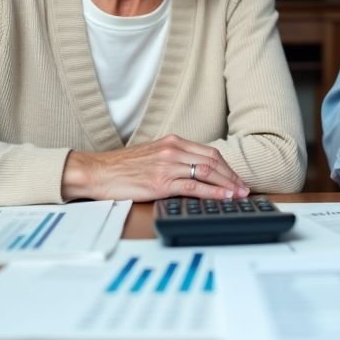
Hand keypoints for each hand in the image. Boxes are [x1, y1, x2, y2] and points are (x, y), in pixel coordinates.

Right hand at [61, 135, 248, 201]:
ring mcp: (167, 165)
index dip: (227, 166)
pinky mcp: (160, 182)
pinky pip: (193, 186)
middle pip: (213, 160)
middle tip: (243, 188)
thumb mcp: (151, 155)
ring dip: (227, 184)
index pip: (209, 151)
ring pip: (207, 172)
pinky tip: (222, 197)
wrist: (96, 172)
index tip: (236, 178)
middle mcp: (172, 149)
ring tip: (239, 194)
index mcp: (172, 141)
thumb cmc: (120, 167)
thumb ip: (172, 158)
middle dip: (231, 176)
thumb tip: (193, 170)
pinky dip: (212, 192)